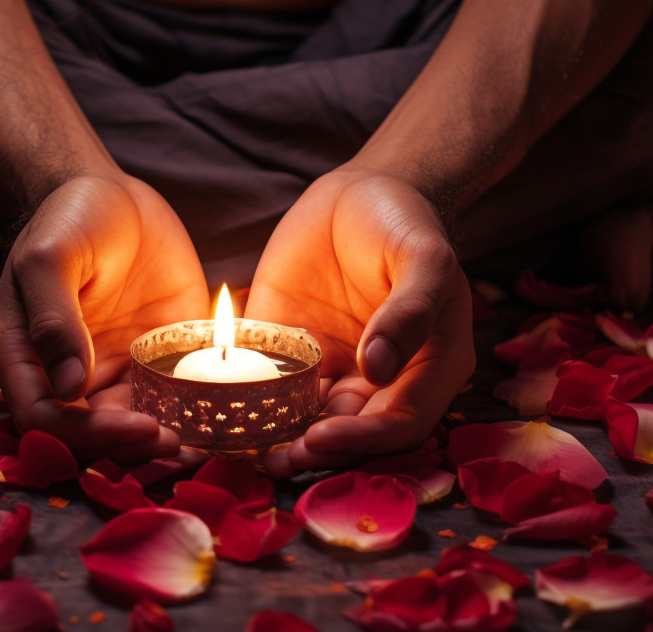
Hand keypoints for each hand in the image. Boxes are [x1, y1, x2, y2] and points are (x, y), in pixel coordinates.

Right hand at [0, 174, 208, 462]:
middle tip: (175, 444)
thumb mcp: (52, 256)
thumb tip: (68, 387)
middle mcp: (61, 375)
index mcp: (23, 356)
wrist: (115, 194)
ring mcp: (106, 372)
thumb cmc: (70, 217)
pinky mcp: (147, 364)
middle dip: (127, 449)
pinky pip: (162, 404)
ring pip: (125, 431)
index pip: (44, 418)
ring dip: (155, 445)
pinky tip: (214, 423)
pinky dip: (184, 419)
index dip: (87, 434)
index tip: (137, 426)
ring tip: (196, 445)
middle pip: (85, 437)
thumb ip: (53, 319)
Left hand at [244, 167, 475, 475]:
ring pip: (311, 424)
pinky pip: (273, 391)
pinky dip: (253, 408)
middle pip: (354, 435)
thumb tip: (380, 367)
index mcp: (429, 367)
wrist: (357, 193)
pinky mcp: (293, 357)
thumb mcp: (421, 257)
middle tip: (278, 459)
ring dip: (283, 442)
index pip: (402, 422)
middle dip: (318, 453)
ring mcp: (335, 372)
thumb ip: (410, 310)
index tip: (322, 439)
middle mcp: (382, 382)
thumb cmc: (403, 223)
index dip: (364, 439)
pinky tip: (223, 417)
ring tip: (247, 452)